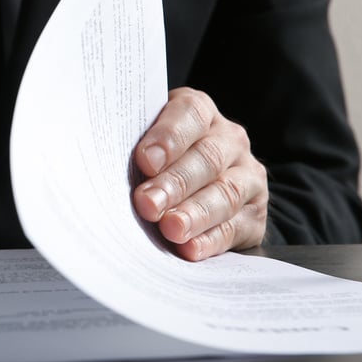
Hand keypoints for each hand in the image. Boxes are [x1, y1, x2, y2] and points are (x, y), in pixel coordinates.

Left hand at [132, 87, 267, 259]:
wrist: (202, 186)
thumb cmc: (161, 160)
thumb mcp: (149, 145)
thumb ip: (138, 153)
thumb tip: (106, 172)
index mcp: (200, 113)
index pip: (189, 114)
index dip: (168, 137)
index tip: (145, 161)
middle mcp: (229, 139)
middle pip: (206, 158)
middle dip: (174, 184)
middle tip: (148, 204)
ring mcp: (248, 176)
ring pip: (226, 193)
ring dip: (195, 213)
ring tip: (171, 229)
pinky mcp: (255, 213)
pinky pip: (236, 226)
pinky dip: (212, 239)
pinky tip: (191, 248)